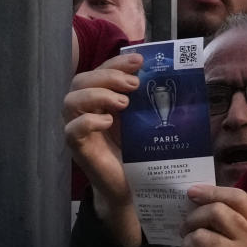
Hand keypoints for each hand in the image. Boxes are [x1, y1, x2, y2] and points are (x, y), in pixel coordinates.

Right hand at [64, 52, 144, 246]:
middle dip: (108, 76)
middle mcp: (87, 110)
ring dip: (98, 95)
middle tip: (134, 84)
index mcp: (103, 98)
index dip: (116, 62)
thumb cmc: (142, 149)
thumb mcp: (146, 118)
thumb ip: (150, 97)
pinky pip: (71, 130)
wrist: (136, 186)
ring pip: (71, 101)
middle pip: (81, 80)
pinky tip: (107, 122)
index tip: (139, 60)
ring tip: (123, 102)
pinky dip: (88, 121)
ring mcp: (80, 129)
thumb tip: (175, 72)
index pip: (100, 70)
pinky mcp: (79, 150)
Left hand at [179, 185, 246, 246]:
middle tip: (185, 226)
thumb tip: (198, 199)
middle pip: (217, 212)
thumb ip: (230, 221)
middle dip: (193, 217)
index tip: (193, 192)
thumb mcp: (246, 240)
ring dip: (187, 242)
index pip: (239, 198)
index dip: (213, 191)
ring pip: (200, 236)